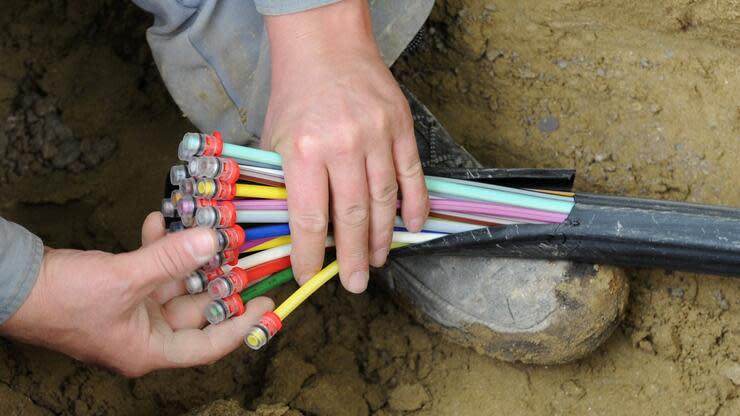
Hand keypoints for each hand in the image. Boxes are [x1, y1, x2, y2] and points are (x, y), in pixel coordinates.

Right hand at [0, 212, 272, 376]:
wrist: (10, 284)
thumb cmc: (62, 299)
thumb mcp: (124, 278)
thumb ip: (172, 259)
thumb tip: (215, 241)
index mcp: (149, 349)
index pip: (209, 345)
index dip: (241, 324)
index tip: (266, 302)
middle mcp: (145, 334)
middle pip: (195, 309)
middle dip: (217, 278)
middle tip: (241, 252)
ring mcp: (131, 312)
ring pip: (174, 284)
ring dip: (187, 255)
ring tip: (204, 227)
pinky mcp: (119, 289)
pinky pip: (150, 269)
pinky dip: (157, 247)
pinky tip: (161, 219)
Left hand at [261, 0, 428, 292]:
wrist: (326, 45)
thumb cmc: (296, 94)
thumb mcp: (274, 139)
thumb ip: (284, 183)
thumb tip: (297, 230)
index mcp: (303, 151)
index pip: (309, 219)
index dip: (310, 255)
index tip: (310, 276)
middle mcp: (342, 146)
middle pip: (352, 217)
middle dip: (353, 257)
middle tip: (355, 283)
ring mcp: (377, 136)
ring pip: (384, 201)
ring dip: (382, 237)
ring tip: (378, 260)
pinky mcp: (401, 127)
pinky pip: (412, 175)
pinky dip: (415, 205)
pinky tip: (413, 227)